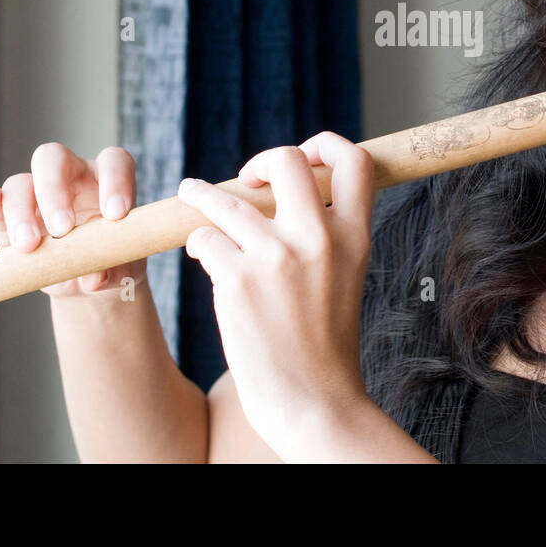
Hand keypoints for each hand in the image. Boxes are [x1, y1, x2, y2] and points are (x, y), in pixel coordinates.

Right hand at [0, 143, 146, 296]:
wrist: (88, 280)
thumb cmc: (112, 262)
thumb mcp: (120, 270)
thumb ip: (113, 269)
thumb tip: (94, 277)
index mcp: (106, 180)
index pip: (113, 162)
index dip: (116, 181)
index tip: (115, 215)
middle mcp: (70, 177)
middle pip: (55, 159)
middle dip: (55, 192)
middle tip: (63, 229)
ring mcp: (36, 194)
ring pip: (21, 184)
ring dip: (21, 212)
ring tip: (28, 246)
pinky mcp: (8, 217)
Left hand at [179, 132, 374, 454]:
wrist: (312, 402)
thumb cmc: (324, 344)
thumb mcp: (346, 276)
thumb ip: (329, 234)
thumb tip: (290, 193)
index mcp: (354, 237)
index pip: (353, 161)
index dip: (325, 144)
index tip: (303, 155)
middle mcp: (318, 238)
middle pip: (286, 159)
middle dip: (260, 161)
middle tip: (246, 178)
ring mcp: (275, 257)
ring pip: (226, 199)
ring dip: (202, 195)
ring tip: (191, 194)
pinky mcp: (236, 280)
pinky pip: (203, 239)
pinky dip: (198, 245)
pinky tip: (202, 257)